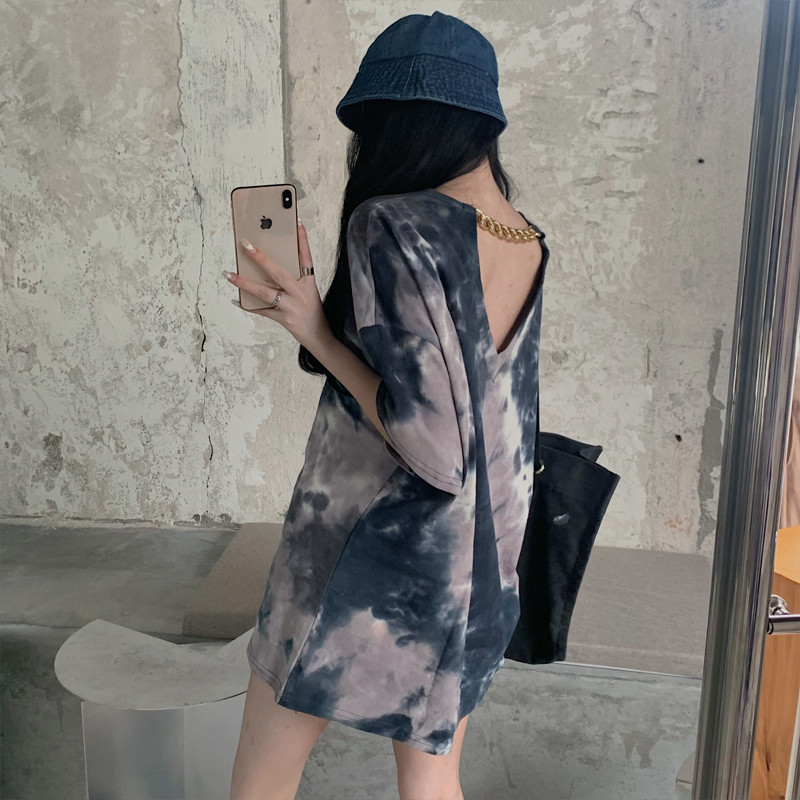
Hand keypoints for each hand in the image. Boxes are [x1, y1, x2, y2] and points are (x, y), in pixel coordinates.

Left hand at [224, 221, 332, 351]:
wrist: (319, 336)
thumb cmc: (312, 311)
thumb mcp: (308, 291)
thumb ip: (293, 279)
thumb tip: (269, 265)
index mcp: (309, 283)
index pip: (306, 258)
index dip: (303, 241)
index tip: (297, 224)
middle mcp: (300, 293)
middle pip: (278, 272)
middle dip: (260, 258)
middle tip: (246, 245)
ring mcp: (291, 306)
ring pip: (265, 292)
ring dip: (245, 283)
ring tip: (230, 274)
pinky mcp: (284, 319)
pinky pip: (262, 310)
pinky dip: (249, 305)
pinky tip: (237, 300)